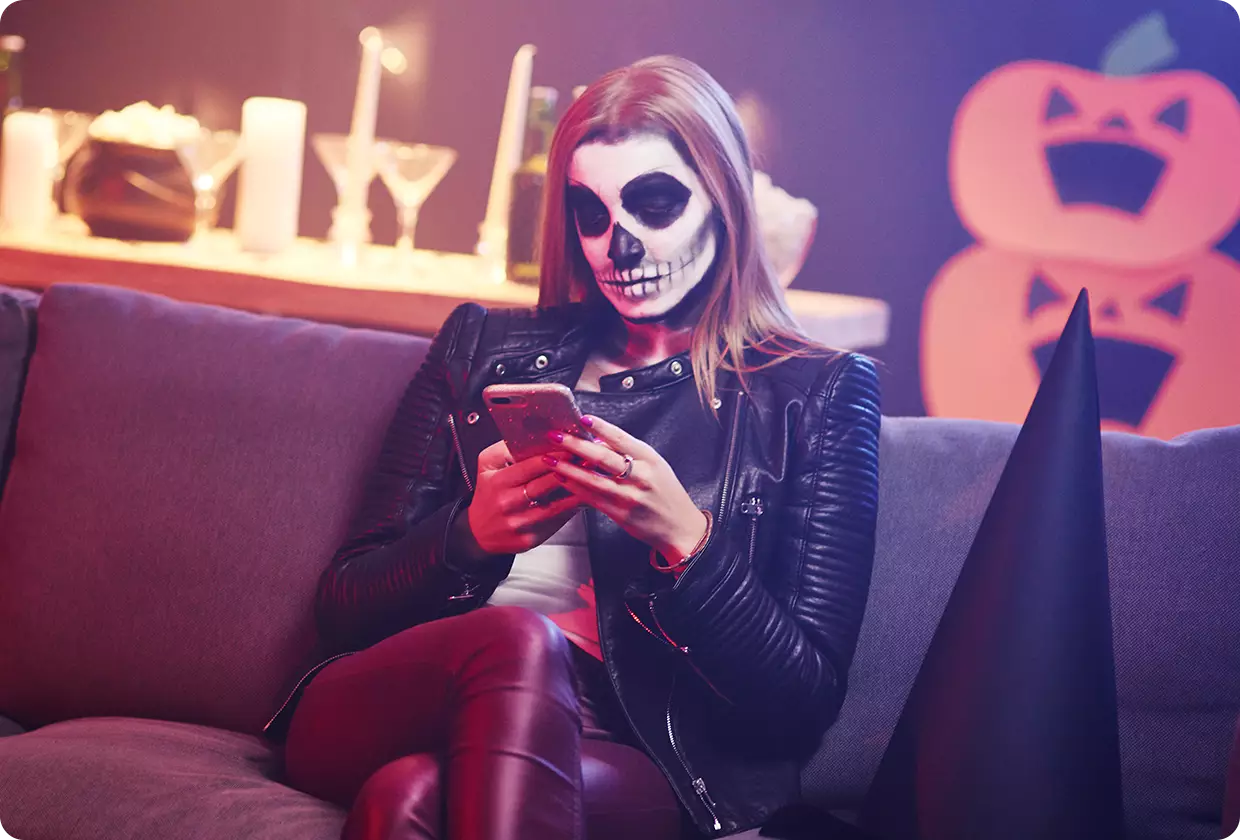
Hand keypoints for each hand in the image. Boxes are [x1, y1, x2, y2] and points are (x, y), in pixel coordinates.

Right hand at [464, 440, 580, 554]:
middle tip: (588, 459)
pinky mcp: (530, 539)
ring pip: (554, 506)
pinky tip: (585, 498)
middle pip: (544, 485)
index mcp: (497, 482)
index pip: (529, 467)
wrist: (479, 532)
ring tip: (593, 478)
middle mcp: (507, 504)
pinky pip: (555, 522)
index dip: (552, 457)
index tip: (570, 448)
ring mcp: (519, 523)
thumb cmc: (488, 494)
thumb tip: (530, 435)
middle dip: (569, 471)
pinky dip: (571, 510)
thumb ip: (504, 449)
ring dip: (576, 492)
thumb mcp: (487, 467)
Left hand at [544, 415, 707, 560]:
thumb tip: (598, 440)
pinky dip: (575, 488)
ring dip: (568, 468)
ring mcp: (630, 497)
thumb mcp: (655, 466)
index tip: (583, 419)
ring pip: (593, 480)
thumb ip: (630, 453)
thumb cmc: (666, 493)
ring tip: (550, 458)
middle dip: (576, 445)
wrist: (679, 528)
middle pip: (603, 458)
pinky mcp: (620, 515)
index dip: (601, 428)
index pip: (622, 439)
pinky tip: (561, 479)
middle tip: (555, 436)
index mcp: (651, 460)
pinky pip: (592, 499)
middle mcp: (641, 477)